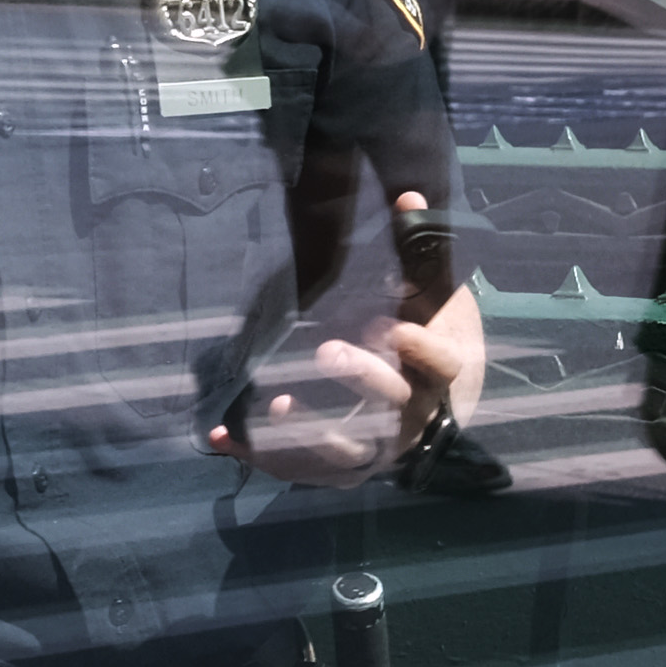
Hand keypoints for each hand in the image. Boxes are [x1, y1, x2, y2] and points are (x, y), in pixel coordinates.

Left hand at [210, 193, 482, 484]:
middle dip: (362, 379)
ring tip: (276, 407)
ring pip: (349, 452)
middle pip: (392, 404)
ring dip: (311, 433)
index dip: (424, 351)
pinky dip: (263, 456)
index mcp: (441, 374)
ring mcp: (379, 449)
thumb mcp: (435, 297)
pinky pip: (305, 470)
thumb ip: (421, 254)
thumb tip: (408, 196)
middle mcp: (414, 418)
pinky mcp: (344, 469)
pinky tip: (223, 435)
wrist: (436, 407)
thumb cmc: (432, 339)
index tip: (396, 328)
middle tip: (326, 351)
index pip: (442, 366)